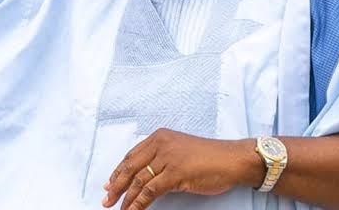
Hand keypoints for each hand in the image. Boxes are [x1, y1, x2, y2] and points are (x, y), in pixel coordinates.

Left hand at [102, 128, 260, 209]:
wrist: (231, 159)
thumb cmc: (209, 157)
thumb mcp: (180, 150)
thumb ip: (161, 158)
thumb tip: (144, 177)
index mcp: (160, 137)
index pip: (131, 155)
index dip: (118, 171)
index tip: (109, 183)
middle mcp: (161, 144)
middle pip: (130, 167)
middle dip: (116, 185)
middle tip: (107, 199)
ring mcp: (167, 157)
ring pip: (138, 180)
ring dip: (126, 197)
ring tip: (119, 209)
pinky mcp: (175, 172)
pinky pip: (150, 191)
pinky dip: (139, 203)